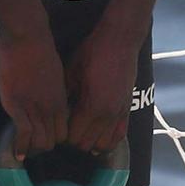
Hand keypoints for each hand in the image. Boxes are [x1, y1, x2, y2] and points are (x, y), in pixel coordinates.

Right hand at [0, 26, 68, 160]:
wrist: (27, 37)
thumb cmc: (39, 48)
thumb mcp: (53, 72)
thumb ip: (52, 88)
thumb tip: (47, 94)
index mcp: (61, 99)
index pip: (64, 130)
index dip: (55, 136)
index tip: (46, 137)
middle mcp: (51, 108)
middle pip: (53, 140)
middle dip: (44, 146)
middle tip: (33, 147)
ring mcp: (35, 109)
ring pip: (40, 141)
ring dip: (32, 149)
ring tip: (25, 153)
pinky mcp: (18, 107)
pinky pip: (23, 135)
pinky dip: (20, 147)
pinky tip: (16, 155)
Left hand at [64, 25, 141, 157]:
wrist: (120, 41)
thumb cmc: (93, 52)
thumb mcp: (71, 72)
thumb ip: (65, 95)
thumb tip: (56, 112)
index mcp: (91, 106)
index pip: (74, 136)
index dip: (63, 136)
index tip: (58, 127)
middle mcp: (107, 115)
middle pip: (87, 144)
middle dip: (75, 141)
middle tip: (67, 130)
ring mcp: (120, 113)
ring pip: (104, 144)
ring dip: (91, 142)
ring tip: (82, 133)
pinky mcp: (128, 109)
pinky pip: (119, 135)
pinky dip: (109, 140)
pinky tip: (99, 136)